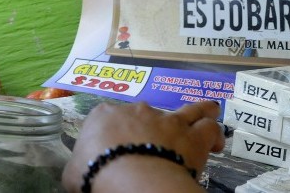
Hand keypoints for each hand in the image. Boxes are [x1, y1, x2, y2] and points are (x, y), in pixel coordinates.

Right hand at [62, 101, 224, 192]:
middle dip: (152, 127)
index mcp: (104, 115)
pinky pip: (208, 127)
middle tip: (155, 145)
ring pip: (187, 110)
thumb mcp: (73, 172)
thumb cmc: (96, 174)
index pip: (108, 117)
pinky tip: (216, 142)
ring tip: (209, 111)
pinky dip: (213, 133)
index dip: (114, 132)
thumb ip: (80, 165)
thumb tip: (80, 170)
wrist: (131, 178)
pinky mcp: (192, 135)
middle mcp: (136, 110)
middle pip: (146, 114)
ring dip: (199, 111)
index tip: (116, 148)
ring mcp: (166, 120)